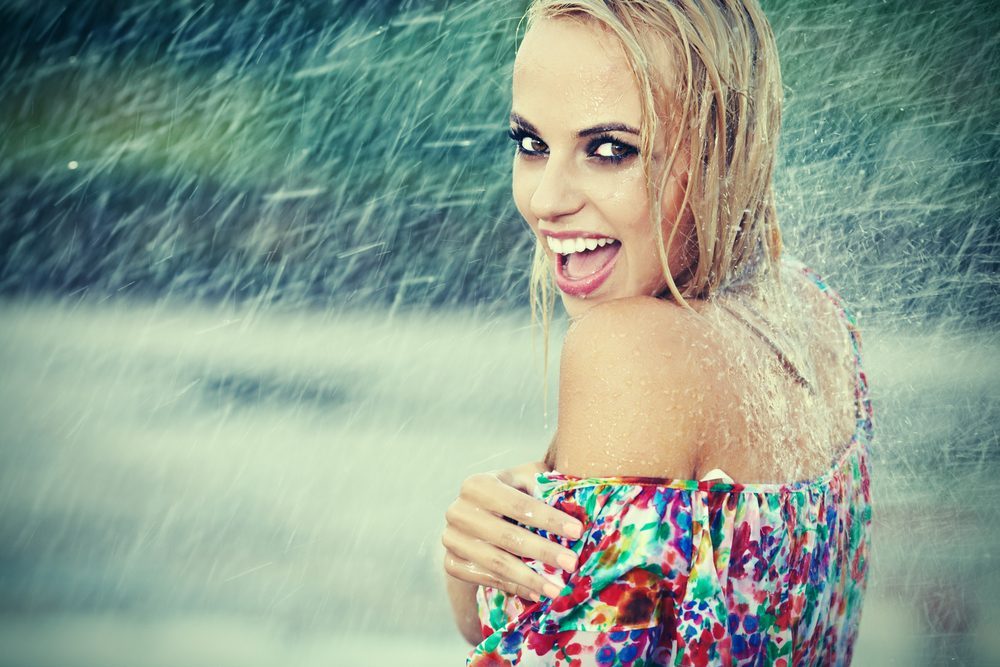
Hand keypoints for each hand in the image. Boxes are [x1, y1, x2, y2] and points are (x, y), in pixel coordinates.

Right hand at [442, 461, 583, 601]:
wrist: (478, 516)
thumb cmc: (514, 493)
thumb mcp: (527, 480)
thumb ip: (545, 487)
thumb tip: (575, 506)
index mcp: (477, 484)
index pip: (519, 504)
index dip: (549, 518)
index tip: (578, 531)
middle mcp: (458, 510)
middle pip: (507, 536)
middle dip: (543, 551)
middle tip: (572, 563)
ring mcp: (451, 539)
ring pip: (496, 562)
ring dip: (530, 578)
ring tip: (557, 588)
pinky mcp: (451, 563)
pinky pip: (485, 579)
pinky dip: (514, 587)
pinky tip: (537, 593)